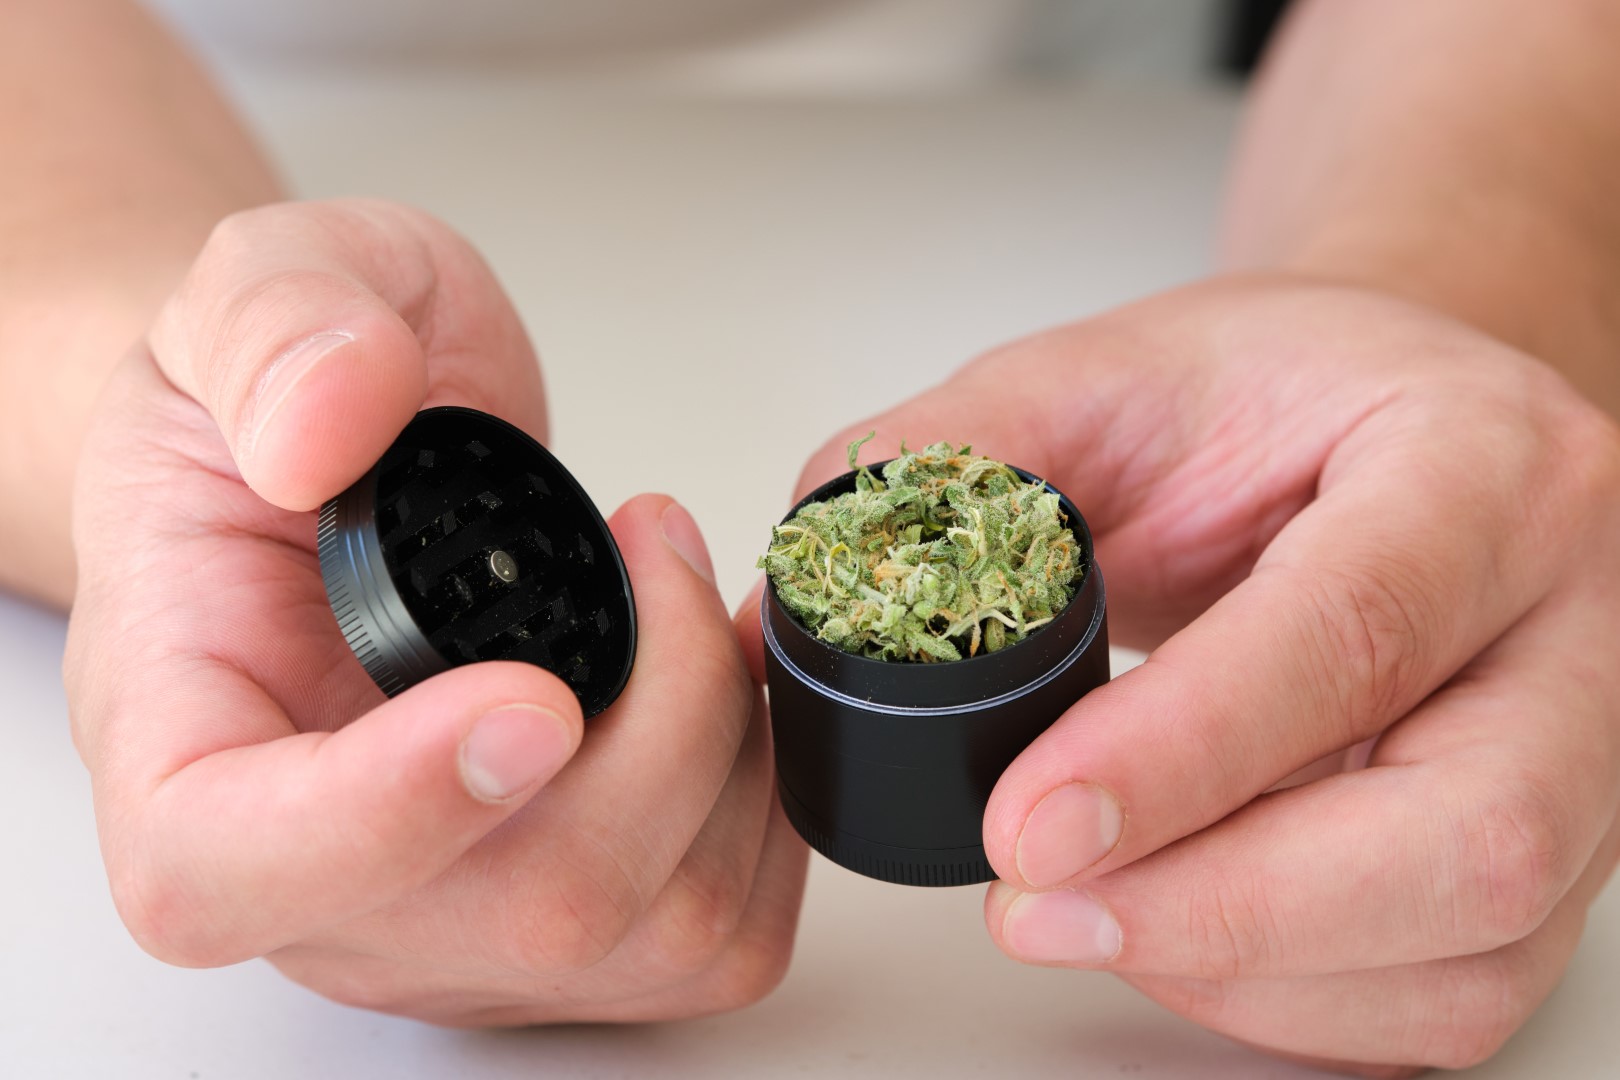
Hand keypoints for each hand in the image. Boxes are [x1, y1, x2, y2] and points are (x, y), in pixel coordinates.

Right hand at [65, 199, 806, 1024]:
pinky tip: (729, 681)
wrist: (343, 456)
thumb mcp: (253, 291)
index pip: (228, 870)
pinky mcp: (571, 921)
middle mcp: (323, 880)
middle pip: (527, 906)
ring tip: (688, 594)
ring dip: (731, 739)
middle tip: (652, 545)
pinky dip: (771, 795)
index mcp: (184, 748)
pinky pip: (726, 925)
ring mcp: (457, 922)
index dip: (390, 816)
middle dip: (661, 719)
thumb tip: (326, 428)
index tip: (531, 692)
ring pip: (660, 925)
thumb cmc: (277, 407)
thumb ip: (277, 332)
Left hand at [768, 276, 1619, 1073]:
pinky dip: (1289, 1004)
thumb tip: (809, 606)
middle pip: (1461, 829)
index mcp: (1480, 464)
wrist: (1393, 421)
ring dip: (1241, 966)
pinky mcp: (1550, 853)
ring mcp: (1585, 751)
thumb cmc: (1270, 400)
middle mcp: (1573, 617)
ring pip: (1465, 944)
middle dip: (1224, 905)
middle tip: (1031, 903)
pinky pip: (1448, 994)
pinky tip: (1176, 937)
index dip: (1182, 751)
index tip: (1025, 822)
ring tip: (1081, 912)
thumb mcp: (1104, 377)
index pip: (1353, 626)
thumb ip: (956, 462)